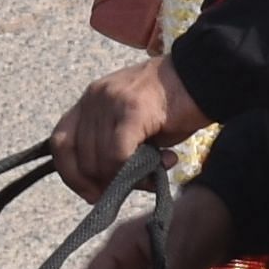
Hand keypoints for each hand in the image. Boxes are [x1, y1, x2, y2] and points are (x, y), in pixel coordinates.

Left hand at [56, 57, 203, 197]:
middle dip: (102, 182)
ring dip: (124, 179)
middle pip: (80, 155)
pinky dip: (132, 170)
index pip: (61, 142)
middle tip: (132, 189)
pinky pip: (118, 153)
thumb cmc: (176, 103)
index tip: (92, 194)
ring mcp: (111, 100)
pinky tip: (158, 166)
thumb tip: (108, 188)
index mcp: (90, 100)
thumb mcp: (135, 126)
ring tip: (151, 177)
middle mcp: (94, 97)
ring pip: (99, 158)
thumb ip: (115, 147)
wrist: (208, 75)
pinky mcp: (132, 109)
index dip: (72, 174)